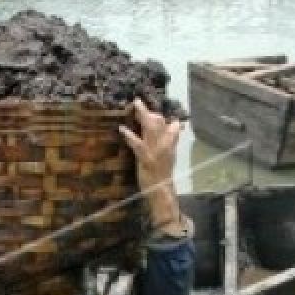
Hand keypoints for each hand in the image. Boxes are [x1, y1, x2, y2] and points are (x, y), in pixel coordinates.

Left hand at [119, 98, 183, 233]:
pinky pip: (138, 144)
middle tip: (138, 102)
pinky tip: (122, 129)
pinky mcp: (147, 158)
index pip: (172, 126)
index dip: (164, 116)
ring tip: (135, 104)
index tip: (154, 108)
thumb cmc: (162, 176)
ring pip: (152, 128)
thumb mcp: (168, 158)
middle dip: (150, 112)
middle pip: (161, 123)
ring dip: (143, 115)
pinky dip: (130, 136)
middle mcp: (165, 145)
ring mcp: (156, 151)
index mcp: (170, 145)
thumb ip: (169, 143)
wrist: (162, 192)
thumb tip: (172, 129)